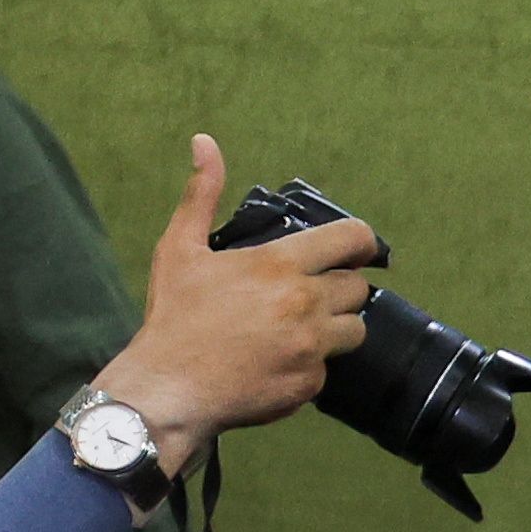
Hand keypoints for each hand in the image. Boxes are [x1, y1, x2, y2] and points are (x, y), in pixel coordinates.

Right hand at [99, 136, 377, 467]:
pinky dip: (309, 365)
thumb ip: (202, 194)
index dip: (361, 242)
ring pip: (354, 331)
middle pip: (358, 288)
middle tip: (307, 293)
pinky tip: (277, 361)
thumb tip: (204, 143)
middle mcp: (305, 303)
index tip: (357, 248)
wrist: (168, 388)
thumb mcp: (180, 248)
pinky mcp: (310, 384)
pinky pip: (328, 369)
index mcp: (280, 265)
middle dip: (339, 288)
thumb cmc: (175, 316)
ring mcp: (312, 347)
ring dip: (334, 327)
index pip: (353, 240)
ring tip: (297, 328)